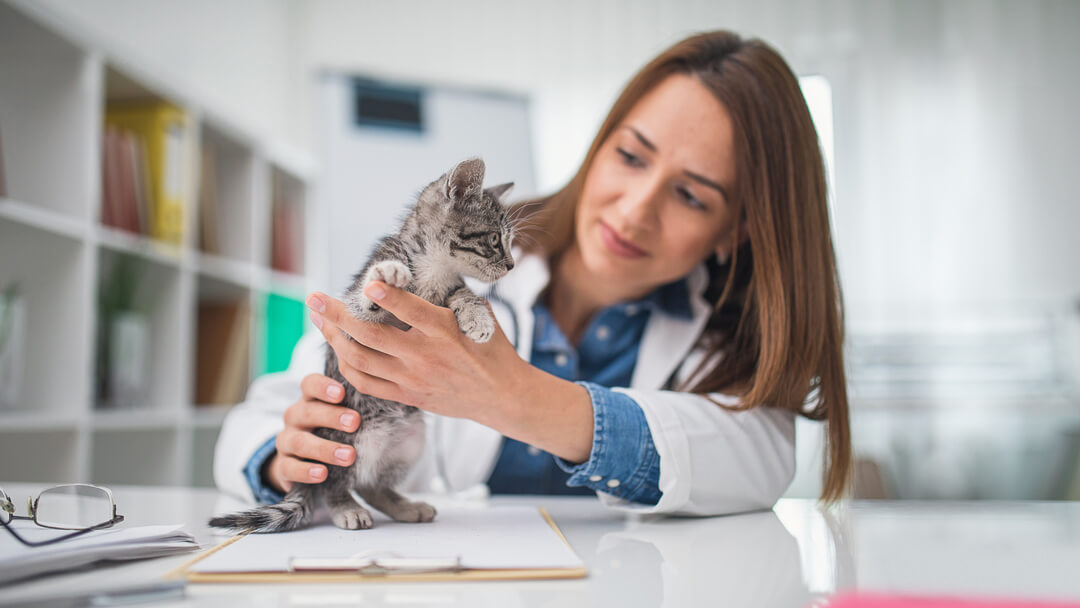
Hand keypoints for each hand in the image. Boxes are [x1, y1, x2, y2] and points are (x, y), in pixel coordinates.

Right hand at [265, 373, 359, 492]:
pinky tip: (322, 474)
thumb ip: (363, 410)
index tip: (341, 393)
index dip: (323, 386)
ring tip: (349, 456)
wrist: (304, 464)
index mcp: (311, 400)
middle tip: (355, 422)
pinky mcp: (283, 466)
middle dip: (331, 416)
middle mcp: (296, 417)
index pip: (310, 384)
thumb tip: (400, 404)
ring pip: (300, 441)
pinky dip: (305, 471)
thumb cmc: (334, 433)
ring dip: (325, 448)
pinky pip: (289, 467)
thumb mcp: (344, 419)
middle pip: (308, 411)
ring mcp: (286, 441)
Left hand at [304, 283, 525, 425]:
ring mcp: (413, 378)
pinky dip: (347, 366)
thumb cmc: (492, 348)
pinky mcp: (408, 395)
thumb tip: (423, 273)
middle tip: (314, 297)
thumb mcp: (478, 315)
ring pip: (361, 360)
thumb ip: (450, 296)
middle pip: (371, 336)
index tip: (367, 283)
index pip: (410, 311)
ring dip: (334, 338)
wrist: (501, 395)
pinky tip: (337, 349)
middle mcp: (425, 355)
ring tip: (318, 320)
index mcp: (445, 330)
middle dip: (337, 315)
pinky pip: (367, 383)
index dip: (387, 296)